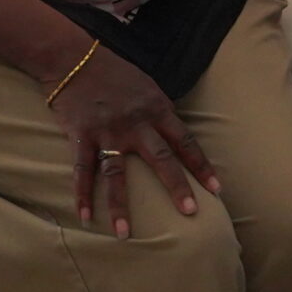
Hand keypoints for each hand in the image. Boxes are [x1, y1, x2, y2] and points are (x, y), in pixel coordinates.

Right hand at [46, 42, 219, 239]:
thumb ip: (161, 113)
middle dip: (177, 186)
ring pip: (117, 174)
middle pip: (161, 159)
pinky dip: (82, 195)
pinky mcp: (81, 136)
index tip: (217, 188)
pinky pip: (82, 170)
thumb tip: (177, 137)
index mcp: (157, 109)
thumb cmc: (115, 73)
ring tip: (125, 233)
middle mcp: (136, 123)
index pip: (186, 141)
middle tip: (191, 212)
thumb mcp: (148, 87)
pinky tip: (85, 217)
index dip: (201, 165)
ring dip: (121, 206)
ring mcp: (108, 131)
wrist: (74, 57)